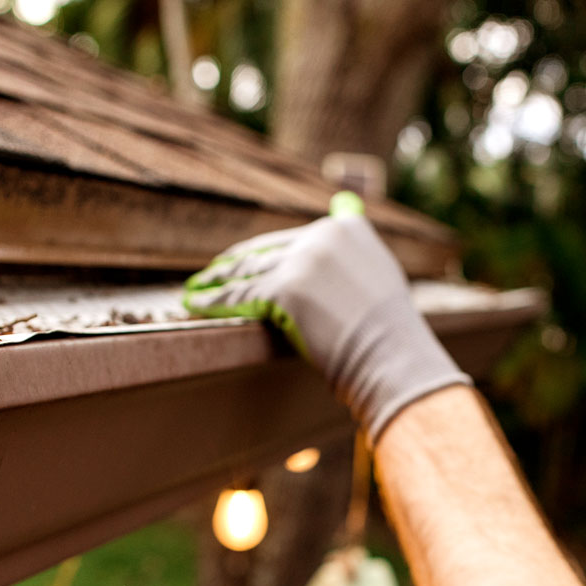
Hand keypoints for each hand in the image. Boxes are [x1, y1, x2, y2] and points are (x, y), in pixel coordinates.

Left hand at [183, 211, 470, 441]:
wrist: (393, 356)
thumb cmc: (388, 333)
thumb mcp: (375, 278)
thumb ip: (347, 259)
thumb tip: (319, 257)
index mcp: (345, 228)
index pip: (288, 240)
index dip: (258, 254)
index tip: (238, 260)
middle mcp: (322, 236)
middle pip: (262, 252)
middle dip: (231, 266)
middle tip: (207, 276)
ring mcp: (301, 261)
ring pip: (246, 272)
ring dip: (214, 284)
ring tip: (192, 291)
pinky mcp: (284, 289)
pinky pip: (239, 296)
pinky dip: (213, 302)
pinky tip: (196, 306)